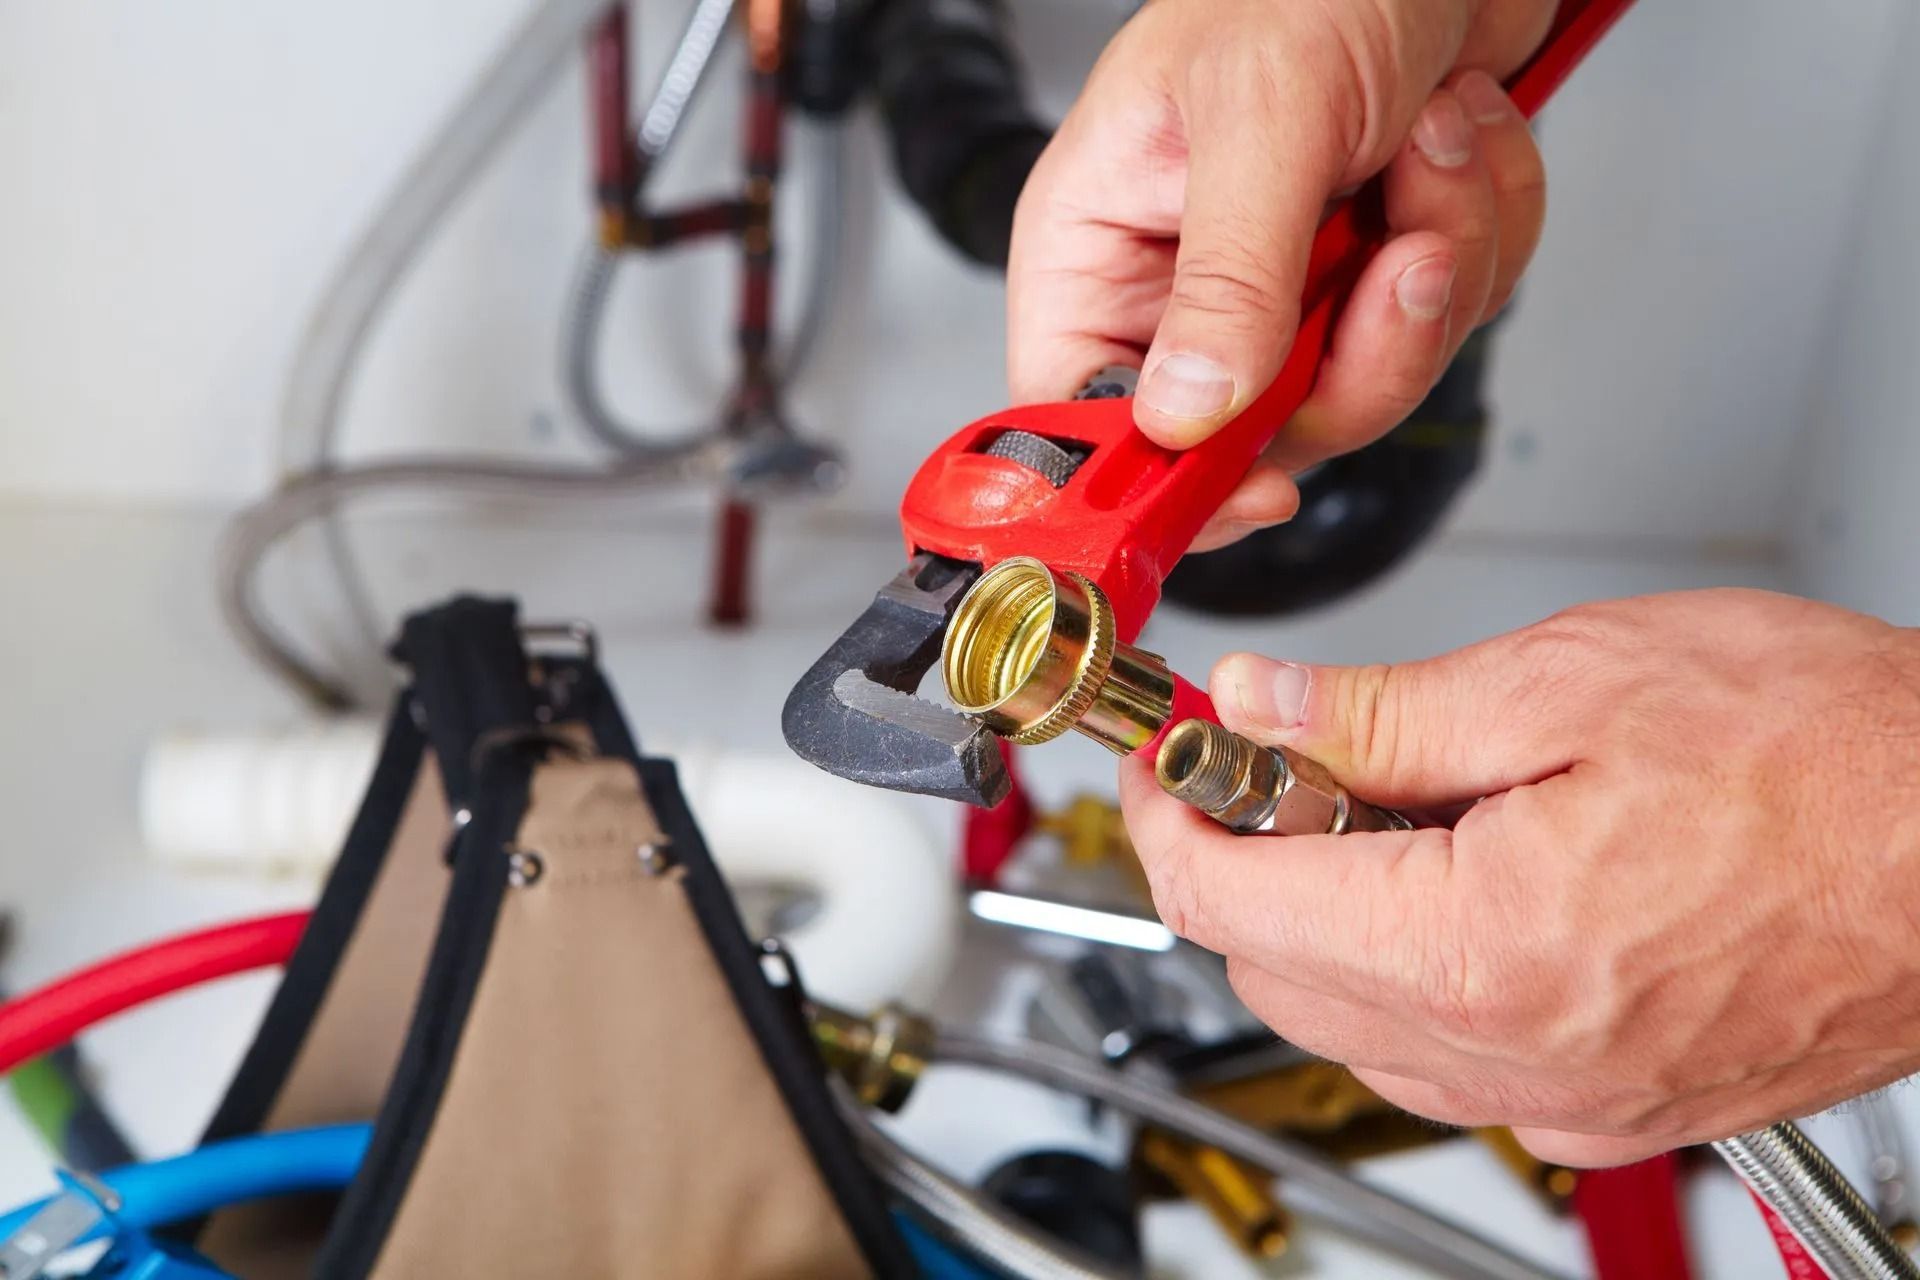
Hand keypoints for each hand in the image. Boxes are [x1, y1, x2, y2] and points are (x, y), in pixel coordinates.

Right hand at [1009, 0, 1555, 549]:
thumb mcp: (1262, 117)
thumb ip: (1227, 279)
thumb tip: (1188, 417)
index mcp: (1102, 246)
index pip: (1085, 418)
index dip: (1160, 481)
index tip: (1251, 490)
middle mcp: (1186, 283)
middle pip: (1253, 432)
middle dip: (1358, 352)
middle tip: (1397, 262)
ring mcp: (1290, 284)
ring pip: (1366, 382)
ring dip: (1438, 266)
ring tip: (1431, 143)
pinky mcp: (1379, 267)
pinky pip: (1446, 319)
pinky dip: (1482, 225)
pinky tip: (1457, 131)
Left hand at [1119, 590, 1919, 1164]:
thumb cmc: (1830, 757)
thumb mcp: (1570, 678)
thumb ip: (1377, 710)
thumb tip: (1259, 705)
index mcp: (1480, 953)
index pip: (1226, 904)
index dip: (1166, 818)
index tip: (1165, 762)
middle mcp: (1518, 1058)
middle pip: (1273, 975)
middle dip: (1241, 862)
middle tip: (1270, 761)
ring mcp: (1570, 1100)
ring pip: (1351, 1025)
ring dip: (1321, 920)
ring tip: (1381, 808)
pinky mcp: (1617, 1104)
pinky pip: (1446, 1058)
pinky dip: (1407, 973)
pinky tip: (1459, 881)